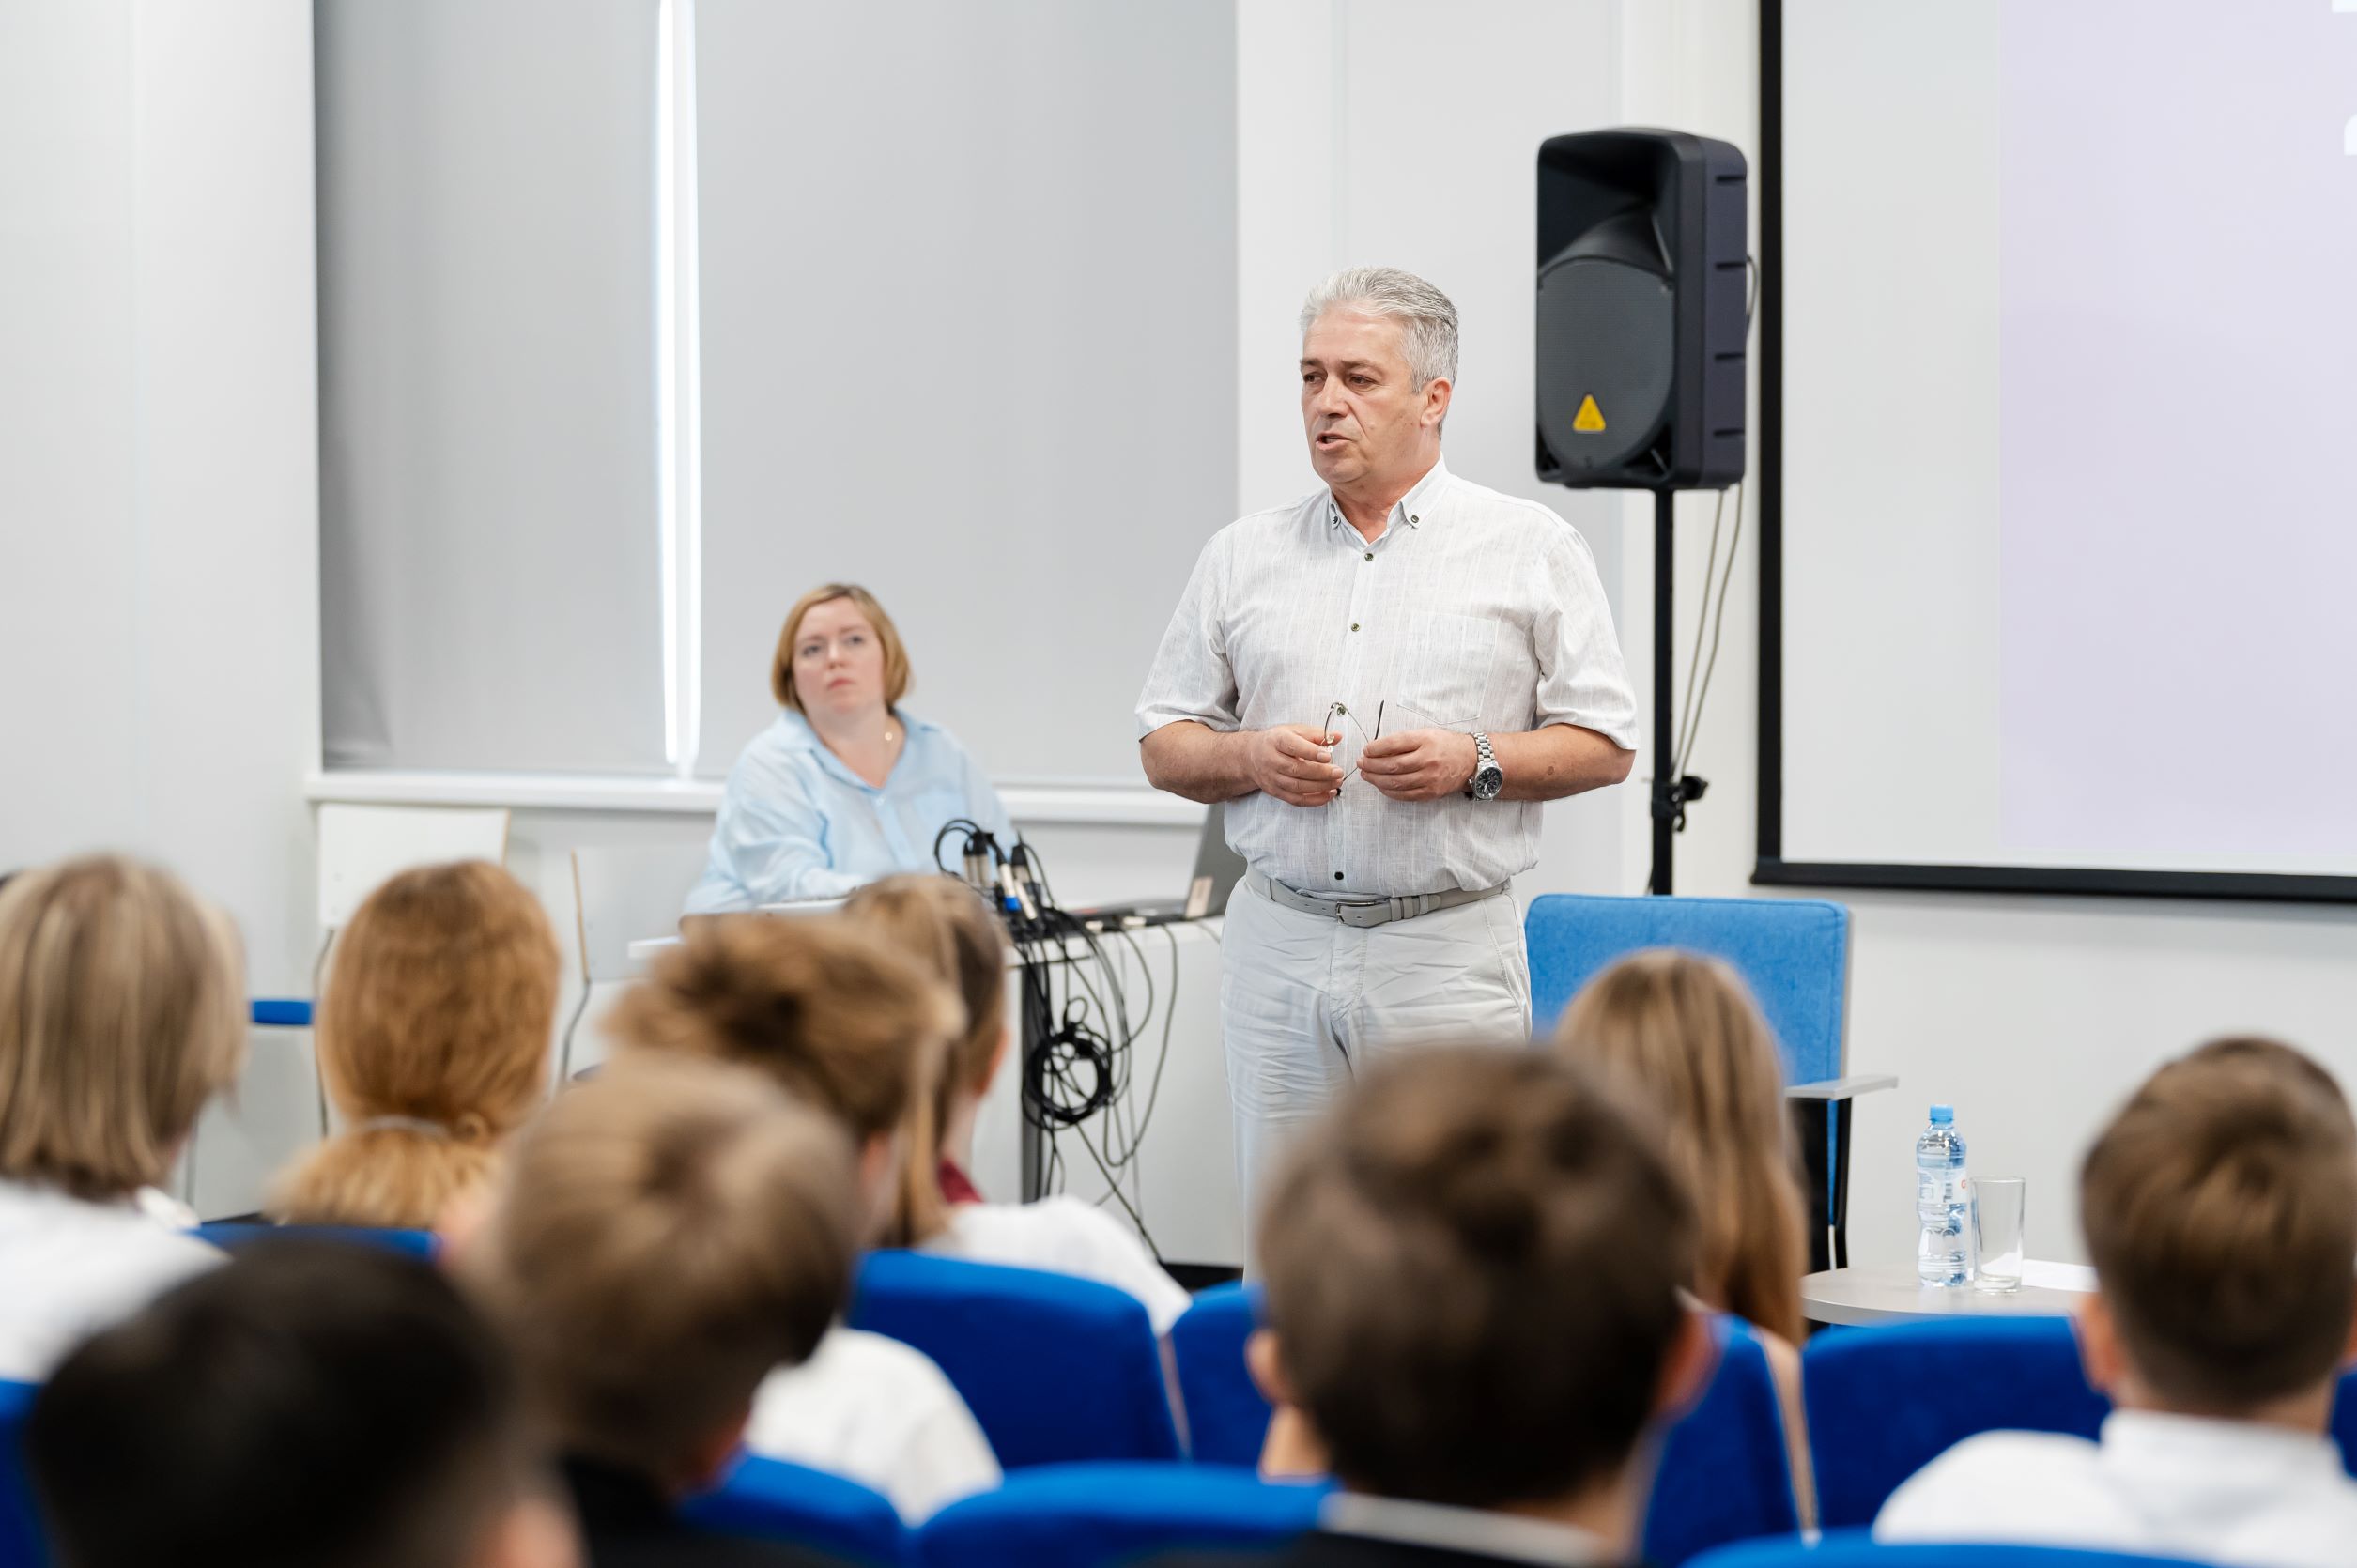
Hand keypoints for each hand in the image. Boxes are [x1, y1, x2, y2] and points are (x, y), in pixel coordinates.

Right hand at [1246, 725, 1343, 806]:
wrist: (1251, 756)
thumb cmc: (1277, 741)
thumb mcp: (1294, 731)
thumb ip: (1317, 734)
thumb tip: (1338, 736)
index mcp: (1276, 740)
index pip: (1293, 747)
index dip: (1311, 752)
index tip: (1328, 755)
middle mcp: (1271, 760)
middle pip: (1296, 769)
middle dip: (1320, 773)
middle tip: (1338, 772)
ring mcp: (1272, 778)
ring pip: (1296, 787)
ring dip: (1320, 787)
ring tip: (1336, 783)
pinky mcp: (1275, 791)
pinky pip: (1295, 800)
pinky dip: (1313, 800)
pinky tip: (1327, 794)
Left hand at [1358, 729, 1478, 801]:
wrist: (1471, 760)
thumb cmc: (1445, 745)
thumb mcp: (1426, 734)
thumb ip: (1404, 741)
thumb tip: (1376, 750)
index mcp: (1426, 740)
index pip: (1394, 743)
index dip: (1376, 748)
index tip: (1366, 750)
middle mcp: (1428, 759)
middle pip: (1392, 765)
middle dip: (1371, 765)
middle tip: (1362, 764)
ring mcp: (1430, 778)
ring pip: (1396, 782)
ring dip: (1376, 780)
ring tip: (1366, 775)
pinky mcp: (1431, 792)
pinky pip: (1405, 795)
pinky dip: (1389, 791)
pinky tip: (1381, 786)